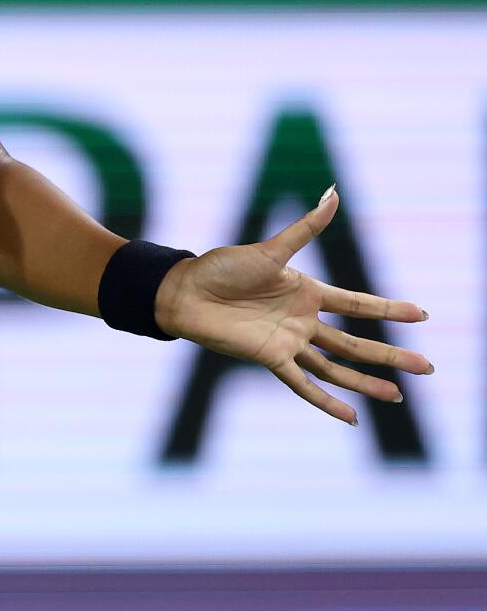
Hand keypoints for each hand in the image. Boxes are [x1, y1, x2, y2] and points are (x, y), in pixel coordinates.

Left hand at [152, 186, 431, 424]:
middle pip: (356, 342)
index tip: (423, 314)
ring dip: (367, 382)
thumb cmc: (222, 267)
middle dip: (391, 354)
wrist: (183, 291)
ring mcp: (288, 341)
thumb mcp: (270, 249)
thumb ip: (306, 228)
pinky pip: (302, 384)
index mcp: (307, 292)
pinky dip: (325, 401)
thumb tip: (333, 192)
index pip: (359, 304)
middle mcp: (303, 320)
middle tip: (427, 366)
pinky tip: (350, 418)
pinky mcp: (269, 358)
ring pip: (337, 367)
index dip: (390, 309)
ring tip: (398, 396)